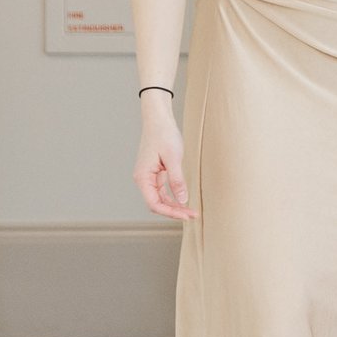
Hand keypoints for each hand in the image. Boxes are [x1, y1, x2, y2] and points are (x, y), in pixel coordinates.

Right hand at [134, 95, 192, 219]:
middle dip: (174, 211)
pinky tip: (184, 201)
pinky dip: (173, 197)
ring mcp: (149, 177)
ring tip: (191, 211)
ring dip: (175, 206)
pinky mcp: (155, 173)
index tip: (186, 215)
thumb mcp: (173, 158)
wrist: (159, 121)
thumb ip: (177, 180)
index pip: (154, 203)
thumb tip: (182, 200)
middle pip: (157, 204)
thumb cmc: (164, 136)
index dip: (170, 212)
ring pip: (160, 198)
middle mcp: (143, 179)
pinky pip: (163, 190)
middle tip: (193, 215)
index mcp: (143, 177)